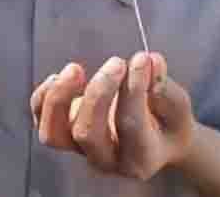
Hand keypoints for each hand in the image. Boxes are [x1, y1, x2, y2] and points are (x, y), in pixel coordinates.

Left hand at [30, 52, 196, 180]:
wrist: (155, 140)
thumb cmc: (166, 122)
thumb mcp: (178, 109)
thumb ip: (165, 90)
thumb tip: (150, 62)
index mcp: (140, 159)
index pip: (129, 125)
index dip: (134, 89)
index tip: (142, 59)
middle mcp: (106, 160)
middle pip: (88, 133)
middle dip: (99, 93)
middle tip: (117, 62)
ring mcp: (80, 150)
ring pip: (53, 135)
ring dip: (60, 98)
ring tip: (76, 68)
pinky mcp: (63, 135)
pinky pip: (41, 122)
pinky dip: (44, 98)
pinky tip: (61, 75)